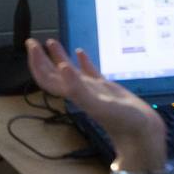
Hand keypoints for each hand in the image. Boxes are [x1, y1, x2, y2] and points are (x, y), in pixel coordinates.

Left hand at [25, 39, 166, 172]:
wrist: (141, 132)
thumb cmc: (121, 121)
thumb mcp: (97, 104)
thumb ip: (78, 88)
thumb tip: (61, 67)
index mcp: (73, 94)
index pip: (47, 78)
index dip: (36, 63)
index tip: (31, 46)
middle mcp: (78, 91)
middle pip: (53, 73)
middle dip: (41, 58)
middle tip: (32, 41)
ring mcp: (92, 89)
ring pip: (71, 70)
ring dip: (59, 57)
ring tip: (51, 42)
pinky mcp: (105, 88)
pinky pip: (91, 72)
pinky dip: (83, 61)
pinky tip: (81, 52)